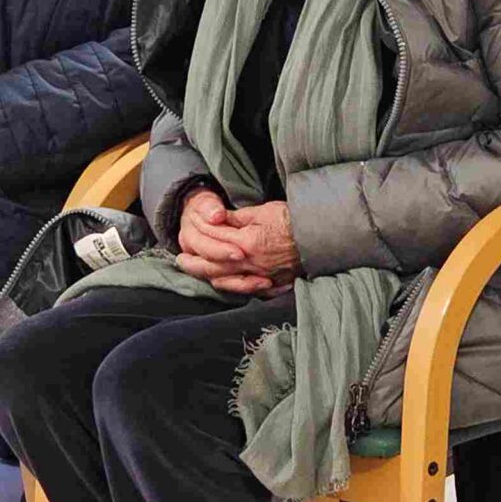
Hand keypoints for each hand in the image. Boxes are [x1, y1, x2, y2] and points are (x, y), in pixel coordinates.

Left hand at [175, 198, 301, 295]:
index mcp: (247, 242)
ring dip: (208, 277)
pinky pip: (246, 290)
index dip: (200, 235)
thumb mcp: (263, 211)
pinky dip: (231, 287)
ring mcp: (261, 276)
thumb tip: (218, 219)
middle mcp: (251, 263)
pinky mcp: (272, 283)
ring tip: (197, 272)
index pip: (215, 239)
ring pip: (227, 281)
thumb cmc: (292, 220)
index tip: (190, 232)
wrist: (320, 235)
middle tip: (180, 260)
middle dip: (194, 264)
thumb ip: (238, 218)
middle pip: (213, 267)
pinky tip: (223, 283)